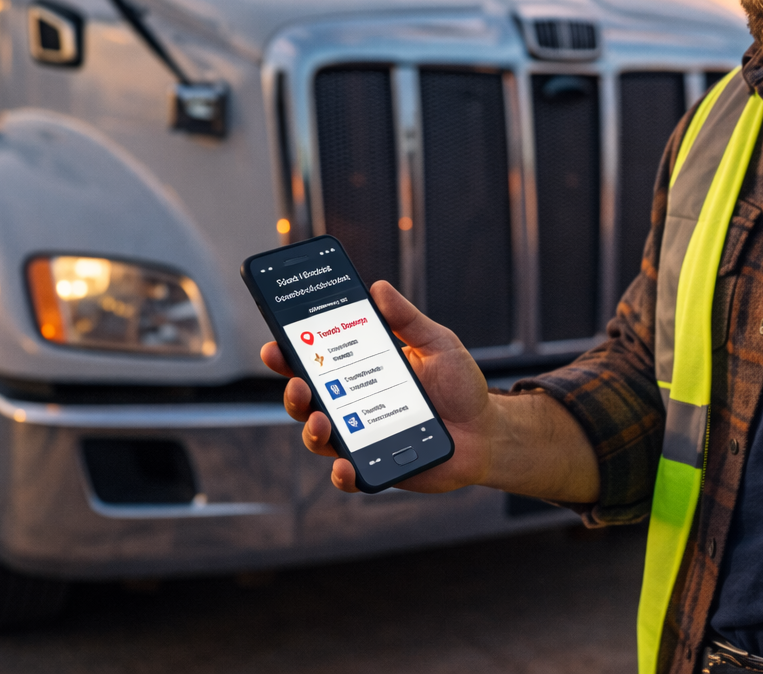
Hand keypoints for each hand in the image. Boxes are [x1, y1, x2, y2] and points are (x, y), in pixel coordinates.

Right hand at [261, 280, 495, 493]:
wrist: (487, 431)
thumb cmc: (459, 385)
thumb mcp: (437, 343)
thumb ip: (408, 319)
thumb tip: (378, 288)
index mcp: (361, 370)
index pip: (317, 360)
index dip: (289, 353)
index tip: (275, 343)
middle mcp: (353, 405)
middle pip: (307, 400)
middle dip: (292, 391)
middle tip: (298, 382)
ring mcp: (361, 437)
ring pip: (319, 437)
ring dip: (312, 430)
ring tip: (321, 420)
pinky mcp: (376, 467)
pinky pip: (348, 475)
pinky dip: (341, 473)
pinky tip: (345, 465)